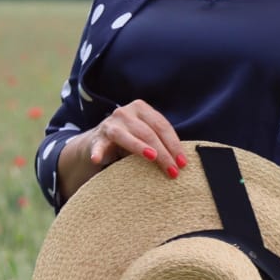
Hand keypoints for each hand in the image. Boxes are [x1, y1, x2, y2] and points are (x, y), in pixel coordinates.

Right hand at [58, 99, 185, 200]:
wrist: (99, 141)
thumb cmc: (130, 139)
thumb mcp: (146, 135)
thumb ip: (160, 141)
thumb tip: (182, 161)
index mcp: (141, 109)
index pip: (162, 126)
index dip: (174, 144)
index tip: (183, 163)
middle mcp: (125, 112)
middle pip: (148, 132)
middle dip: (163, 153)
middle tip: (172, 171)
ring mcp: (110, 124)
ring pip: (126, 136)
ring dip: (139, 147)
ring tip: (151, 157)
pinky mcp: (97, 138)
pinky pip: (98, 146)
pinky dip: (98, 152)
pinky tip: (97, 159)